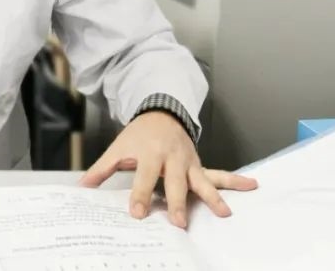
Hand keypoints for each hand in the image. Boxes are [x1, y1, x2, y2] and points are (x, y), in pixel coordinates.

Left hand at [81, 111, 256, 227]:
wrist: (162, 112)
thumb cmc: (138, 135)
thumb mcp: (118, 147)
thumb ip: (102, 168)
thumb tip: (82, 187)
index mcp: (150, 153)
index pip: (144, 177)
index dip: (140, 195)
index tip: (138, 213)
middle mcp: (172, 158)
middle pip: (175, 182)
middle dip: (177, 202)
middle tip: (178, 222)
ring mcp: (189, 161)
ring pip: (203, 180)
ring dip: (213, 196)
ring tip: (224, 212)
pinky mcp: (199, 165)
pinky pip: (219, 173)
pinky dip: (235, 180)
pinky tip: (252, 185)